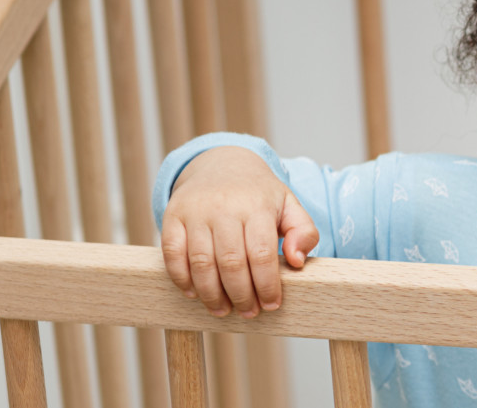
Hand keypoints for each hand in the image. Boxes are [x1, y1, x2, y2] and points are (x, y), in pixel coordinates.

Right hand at [160, 146, 318, 318]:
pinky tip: (194, 294)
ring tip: (223, 310)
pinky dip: (181, 278)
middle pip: (231, 262)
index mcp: (257, 206)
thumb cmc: (259, 194)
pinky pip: (172, 253)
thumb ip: (303, 232)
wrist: (222, 163)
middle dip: (241, 295)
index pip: (261, 254)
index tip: (271, 305)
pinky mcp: (172, 216)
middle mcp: (224, 207)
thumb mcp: (290, 205)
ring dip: (211, 294)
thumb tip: (297, 262)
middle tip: (248, 313)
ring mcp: (196, 211)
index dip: (266, 285)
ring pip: (201, 262)